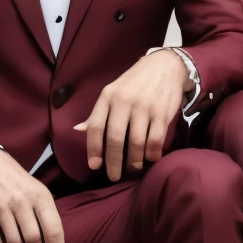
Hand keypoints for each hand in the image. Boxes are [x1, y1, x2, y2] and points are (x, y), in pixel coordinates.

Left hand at [75, 48, 187, 180]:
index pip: (96, 126)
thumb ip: (97, 113)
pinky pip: (156, 140)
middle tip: (113, 176)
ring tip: (133, 170)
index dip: (93, 149)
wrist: (165, 66)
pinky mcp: (162, 112)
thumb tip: (78, 130)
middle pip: (115, 139)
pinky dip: (152, 154)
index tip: (94, 166)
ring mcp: (144, 107)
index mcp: (108, 96)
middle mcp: (124, 101)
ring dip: (134, 162)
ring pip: (136, 143)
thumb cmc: (134, 82)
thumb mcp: (112, 92)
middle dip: (114, 162)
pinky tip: (151, 158)